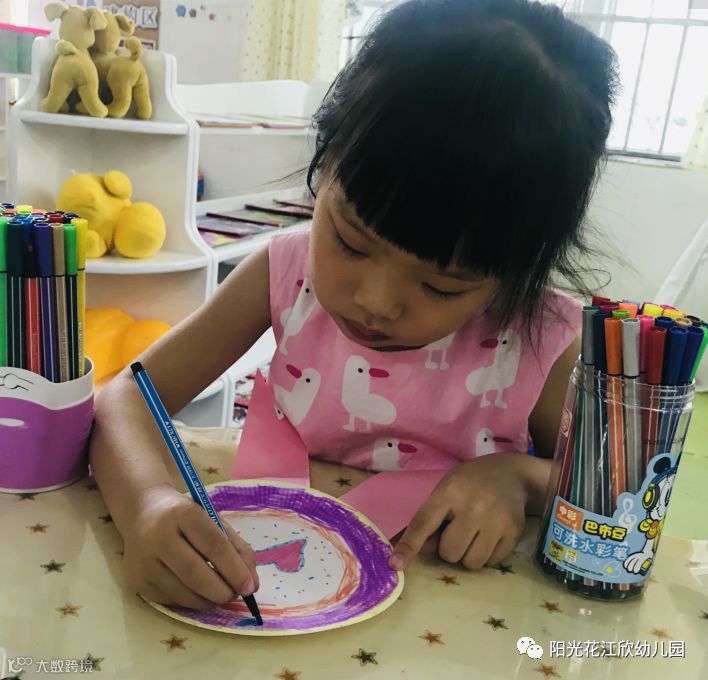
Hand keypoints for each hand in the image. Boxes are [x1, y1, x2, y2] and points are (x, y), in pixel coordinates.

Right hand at [123, 485, 258, 608]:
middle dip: (222, 591)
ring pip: (183, 593)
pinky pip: (171, 600)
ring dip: (208, 600)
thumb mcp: (213, 521)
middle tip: (236, 595)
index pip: (213, 545)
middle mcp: (158, 537)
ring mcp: (143, 561)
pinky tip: (198, 591)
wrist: (143, 511)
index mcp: (183, 514)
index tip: (249, 586)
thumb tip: (251, 584)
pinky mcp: (137, 581)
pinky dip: (191, 601)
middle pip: (195, 574)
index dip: (234, 569)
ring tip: (220, 593)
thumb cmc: (186, 517)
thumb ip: (236, 548)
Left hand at [389, 453, 536, 570]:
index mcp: (449, 492)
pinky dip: (487, 555)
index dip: (409, 545)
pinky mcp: (514, 532)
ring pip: (471, 563)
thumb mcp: (445, 490)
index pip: (423, 523)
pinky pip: (492, 563)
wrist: (511, 474)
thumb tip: (418, 551)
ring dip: (468, 554)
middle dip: (449, 548)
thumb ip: (430, 518)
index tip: (396, 564)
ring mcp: (496, 520)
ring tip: (474, 534)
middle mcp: (473, 506)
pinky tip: (490, 535)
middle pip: (449, 552)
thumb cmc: (470, 483)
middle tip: (458, 530)